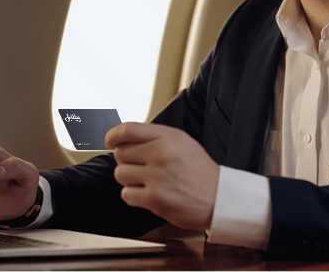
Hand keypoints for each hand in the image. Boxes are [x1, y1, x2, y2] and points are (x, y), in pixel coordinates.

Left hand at [105, 122, 219, 230]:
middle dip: (127, 160)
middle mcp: (161, 154)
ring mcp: (157, 177)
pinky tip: (151, 193)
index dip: (112, 135)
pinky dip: (134, 196)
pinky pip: (126, 194)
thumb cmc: (198, 170)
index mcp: (168, 137)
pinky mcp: (154, 199)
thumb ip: (153, 136)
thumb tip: (121, 135)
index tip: (109, 141)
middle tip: (143, 166)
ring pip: (120, 174)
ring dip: (130, 179)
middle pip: (120, 153)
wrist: (219, 198)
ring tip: (149, 181)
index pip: (126, 130)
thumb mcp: (181, 142)